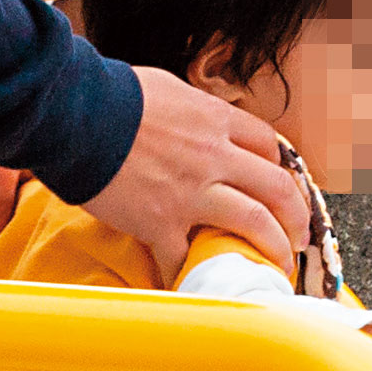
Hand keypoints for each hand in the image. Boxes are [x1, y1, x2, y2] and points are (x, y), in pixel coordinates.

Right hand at [85, 63, 310, 267]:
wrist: (72, 114)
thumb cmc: (110, 95)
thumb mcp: (166, 88)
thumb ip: (190, 108)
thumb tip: (194, 118)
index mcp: (215, 121)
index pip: (268, 146)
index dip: (280, 168)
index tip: (280, 184)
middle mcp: (214, 157)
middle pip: (277, 189)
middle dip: (296, 216)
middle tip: (299, 236)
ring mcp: (190, 192)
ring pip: (253, 224)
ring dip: (273, 248)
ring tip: (277, 266)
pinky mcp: (159, 222)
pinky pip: (185, 257)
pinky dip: (192, 273)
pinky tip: (196, 283)